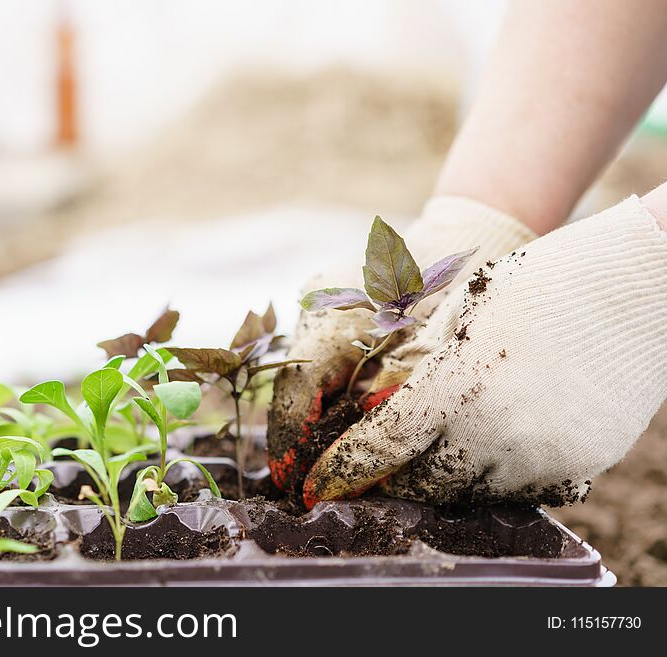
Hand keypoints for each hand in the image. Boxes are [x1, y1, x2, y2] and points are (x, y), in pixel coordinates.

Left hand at [303, 196, 666, 507]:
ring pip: (472, 494)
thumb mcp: (465, 308)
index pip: (383, 446)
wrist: (641, 284)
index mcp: (458, 382)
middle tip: (385, 467)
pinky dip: (496, 478)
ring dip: (447, 479)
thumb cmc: (543, 281)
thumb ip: (422, 362)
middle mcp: (497, 429)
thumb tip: (382, 404)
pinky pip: (522, 492)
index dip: (344, 471)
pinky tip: (495, 446)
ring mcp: (543, 454)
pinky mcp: (580, 465)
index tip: (317, 487)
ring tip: (444, 449)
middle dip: (396, 479)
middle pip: (423, 483)